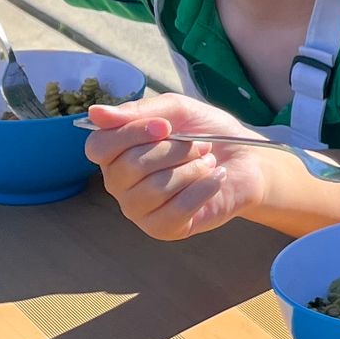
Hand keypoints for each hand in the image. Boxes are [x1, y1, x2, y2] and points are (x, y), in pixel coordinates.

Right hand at [83, 93, 277, 240]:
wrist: (244, 160)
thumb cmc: (205, 133)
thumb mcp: (175, 110)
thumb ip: (138, 111)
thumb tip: (95, 113)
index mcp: (115, 153)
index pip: (99, 146)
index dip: (131, 134)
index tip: (166, 126)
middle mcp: (119, 183)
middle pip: (130, 166)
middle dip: (173, 150)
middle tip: (199, 146)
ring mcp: (138, 209)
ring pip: (154, 188)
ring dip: (191, 169)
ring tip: (208, 162)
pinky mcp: (162, 228)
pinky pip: (176, 210)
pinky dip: (203, 189)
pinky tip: (216, 178)